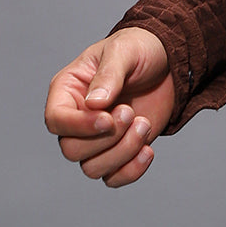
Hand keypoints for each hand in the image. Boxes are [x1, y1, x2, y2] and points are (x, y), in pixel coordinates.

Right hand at [45, 28, 174, 187]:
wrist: (169, 61)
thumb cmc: (139, 48)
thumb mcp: (124, 51)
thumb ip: (109, 75)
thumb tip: (93, 104)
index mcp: (68, 90)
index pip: (56, 120)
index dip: (78, 126)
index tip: (108, 119)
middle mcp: (77, 118)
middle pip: (72, 150)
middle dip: (106, 138)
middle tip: (131, 112)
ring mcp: (97, 138)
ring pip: (92, 168)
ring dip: (122, 152)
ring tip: (145, 123)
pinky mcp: (118, 151)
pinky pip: (113, 178)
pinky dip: (131, 170)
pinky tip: (148, 150)